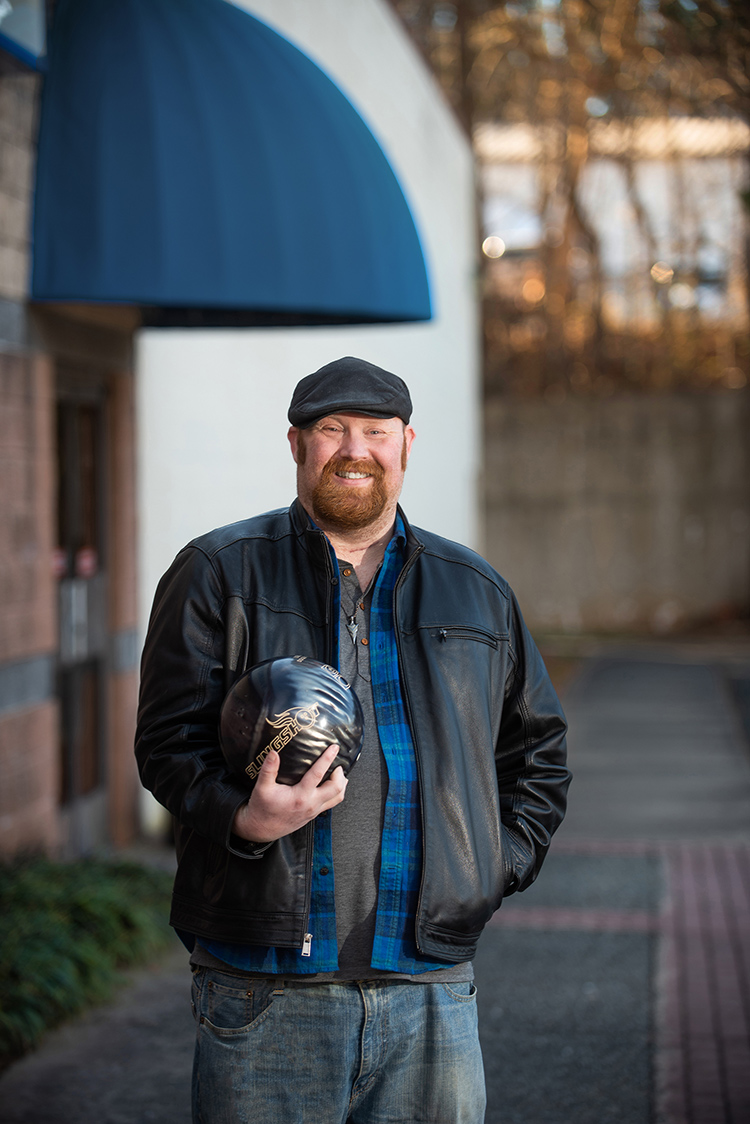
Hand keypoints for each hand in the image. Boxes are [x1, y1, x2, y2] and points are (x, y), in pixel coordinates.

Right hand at [232, 744, 346, 843]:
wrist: (261, 829)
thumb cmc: (262, 809)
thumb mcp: (262, 787)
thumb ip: (269, 769)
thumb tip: (273, 753)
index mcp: (300, 796)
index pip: (318, 774)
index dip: (327, 759)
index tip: (334, 748)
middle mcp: (310, 804)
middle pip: (336, 788)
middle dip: (340, 774)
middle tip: (338, 762)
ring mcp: (314, 810)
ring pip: (338, 798)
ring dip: (342, 784)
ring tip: (339, 773)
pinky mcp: (313, 814)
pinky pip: (332, 803)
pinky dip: (336, 792)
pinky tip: (332, 785)